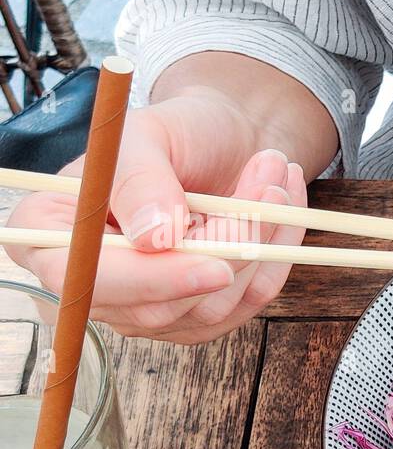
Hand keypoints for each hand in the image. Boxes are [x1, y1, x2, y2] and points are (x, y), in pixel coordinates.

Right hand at [4, 92, 307, 343]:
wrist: (226, 142)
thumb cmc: (176, 132)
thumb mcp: (149, 134)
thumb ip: (141, 180)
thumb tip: (153, 239)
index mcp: (53, 234)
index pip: (84, 280)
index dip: (149, 280)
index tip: (215, 266)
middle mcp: (96, 284)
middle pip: (157, 308)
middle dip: (225, 252)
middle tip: (267, 185)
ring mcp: (149, 309)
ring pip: (211, 309)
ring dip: (260, 243)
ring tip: (274, 178)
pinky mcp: (200, 316)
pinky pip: (247, 304)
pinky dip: (277, 256)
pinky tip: (283, 208)